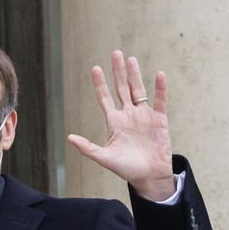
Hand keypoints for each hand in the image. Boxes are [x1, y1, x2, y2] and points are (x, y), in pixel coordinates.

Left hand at [68, 50, 173, 200]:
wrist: (149, 176)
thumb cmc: (126, 169)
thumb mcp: (104, 158)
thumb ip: (87, 147)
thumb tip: (69, 137)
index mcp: (114, 122)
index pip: (105, 98)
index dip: (100, 84)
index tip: (94, 68)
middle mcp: (128, 115)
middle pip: (122, 88)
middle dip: (118, 72)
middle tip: (115, 53)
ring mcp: (144, 116)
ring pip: (138, 90)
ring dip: (135, 75)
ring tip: (130, 59)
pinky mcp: (159, 120)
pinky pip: (159, 101)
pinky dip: (159, 88)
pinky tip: (159, 74)